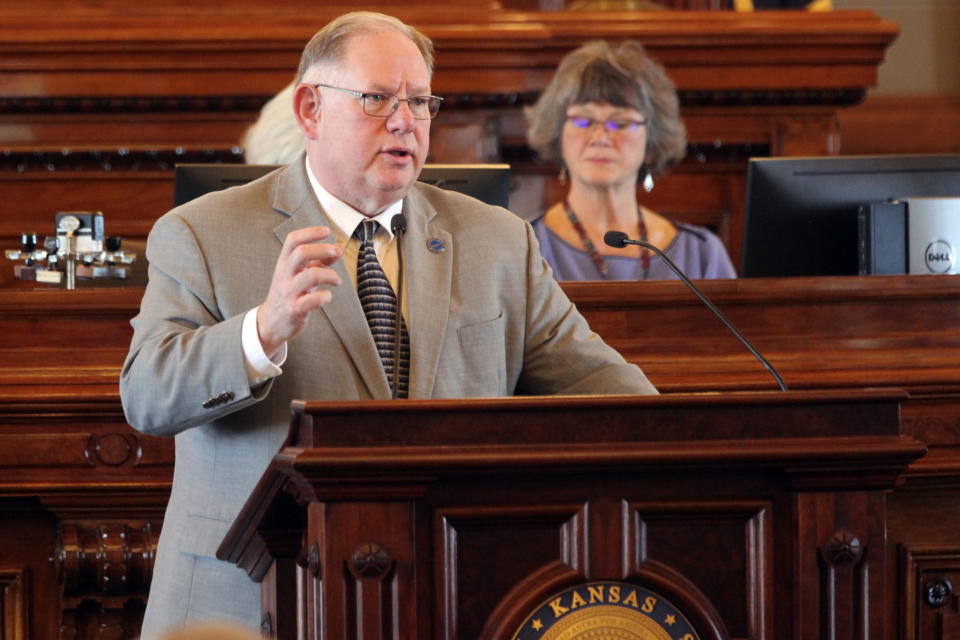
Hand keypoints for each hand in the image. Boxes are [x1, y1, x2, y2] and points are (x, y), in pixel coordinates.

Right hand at [257, 226, 342, 357]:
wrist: (271, 323)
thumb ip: (318, 261)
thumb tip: (338, 248)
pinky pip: (312, 300)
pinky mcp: (294, 310)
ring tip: (337, 280)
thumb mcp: (299, 274)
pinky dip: (325, 296)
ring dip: (330, 275)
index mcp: (284, 263)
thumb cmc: (289, 295)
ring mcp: (288, 292)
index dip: (310, 232)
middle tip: (338, 252)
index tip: (326, 231)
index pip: (293, 240)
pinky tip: (328, 297)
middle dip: (323, 249)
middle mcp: (284, 275)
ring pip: (310, 276)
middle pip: (301, 253)